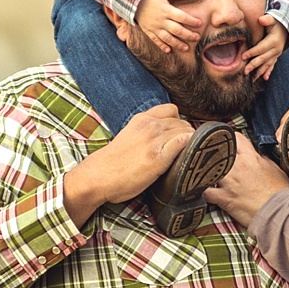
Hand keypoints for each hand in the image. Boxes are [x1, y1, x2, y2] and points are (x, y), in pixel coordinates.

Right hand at [62, 104, 198, 223]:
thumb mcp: (129, 136)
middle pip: (183, 122)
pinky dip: (191, 149)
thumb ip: (146, 132)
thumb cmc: (113, 163)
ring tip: (185, 158)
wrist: (98, 177)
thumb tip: (167, 137)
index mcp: (141, 118)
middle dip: (186, 136)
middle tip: (182, 153)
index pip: (172, 110)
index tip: (176, 137)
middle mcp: (149, 125)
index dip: (178, 123)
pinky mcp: (159, 157)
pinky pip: (184, 143)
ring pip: (187, 132)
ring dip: (190, 145)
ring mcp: (154, 140)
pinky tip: (187, 159)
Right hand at [134, 0, 201, 52]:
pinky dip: (162, 46)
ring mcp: (155, 27)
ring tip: (186, 48)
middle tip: (197, 38)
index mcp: (166, 10)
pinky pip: (156, 40)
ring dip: (177, 44)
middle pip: (177, 30)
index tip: (200, 24)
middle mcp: (161, 20)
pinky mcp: (149, 31)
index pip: (182, 17)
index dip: (191, 21)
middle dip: (188, 35)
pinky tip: (169, 51)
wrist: (132, 1)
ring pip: (168, 38)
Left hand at [203, 136, 288, 226]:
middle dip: (213, 156)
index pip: (235, 138)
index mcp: (251, 157)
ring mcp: (229, 182)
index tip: (227, 146)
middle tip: (212, 161)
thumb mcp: (276, 170)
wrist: (280, 212)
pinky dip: (202, 192)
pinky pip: (205, 192)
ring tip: (204, 177)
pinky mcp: (224, 198)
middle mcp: (237, 166)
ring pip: (207, 170)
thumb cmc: (281, 193)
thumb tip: (258, 157)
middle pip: (217, 153)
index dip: (229, 140)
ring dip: (205, 173)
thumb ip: (263, 161)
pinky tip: (202, 193)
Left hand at [244, 17, 287, 79]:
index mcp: (273, 41)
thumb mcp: (273, 19)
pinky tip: (264, 78)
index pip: (261, 48)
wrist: (286, 29)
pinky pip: (272, 65)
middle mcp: (276, 49)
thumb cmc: (276, 24)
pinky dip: (268, 72)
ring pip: (267, 64)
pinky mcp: (275, 57)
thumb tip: (261, 19)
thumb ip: (267, 19)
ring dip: (259, 72)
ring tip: (252, 79)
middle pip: (263, 58)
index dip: (252, 52)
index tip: (243, 57)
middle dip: (253, 65)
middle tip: (245, 71)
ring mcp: (276, 54)